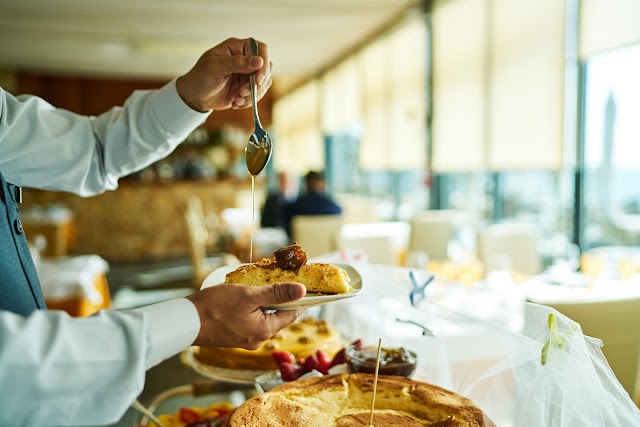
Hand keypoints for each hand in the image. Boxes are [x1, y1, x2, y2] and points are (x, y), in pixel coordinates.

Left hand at [176, 37, 272, 111]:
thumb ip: (237, 63)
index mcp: (236, 47)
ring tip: (237, 99)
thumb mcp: (215, 68)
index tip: (258, 80)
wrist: (195, 97)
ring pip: (264, 82)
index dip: (263, 63)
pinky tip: (236, 103)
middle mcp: (245, 58)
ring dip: (253, 95)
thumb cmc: (200, 77)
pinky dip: (250, 101)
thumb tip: (259, 61)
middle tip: (242, 92)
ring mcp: (247, 73)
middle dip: (257, 83)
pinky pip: (258, 94)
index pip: (260, 49)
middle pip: (266, 67)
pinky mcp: (248, 87)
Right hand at [186, 282, 305, 348]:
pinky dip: (252, 310)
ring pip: (263, 318)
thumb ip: (276, 293)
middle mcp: (257, 339)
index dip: (298, 300)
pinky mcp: (234, 337)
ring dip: (264, 304)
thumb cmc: (215, 306)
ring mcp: (245, 340)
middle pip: (277, 317)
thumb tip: (302, 290)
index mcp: (264, 331)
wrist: (186, 321)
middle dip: (279, 300)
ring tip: (259, 287)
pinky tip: (245, 298)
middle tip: (278, 281)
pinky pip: (250, 321)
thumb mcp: (249, 295)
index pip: (291, 314)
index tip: (303, 286)